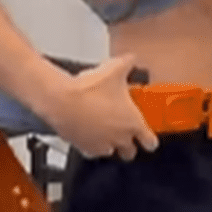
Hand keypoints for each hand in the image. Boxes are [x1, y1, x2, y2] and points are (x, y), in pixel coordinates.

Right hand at [43, 54, 158, 159]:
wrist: (61, 101)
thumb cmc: (88, 90)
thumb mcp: (114, 69)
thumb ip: (127, 64)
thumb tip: (131, 59)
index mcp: (132, 123)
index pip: (150, 143)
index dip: (150, 140)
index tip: (148, 138)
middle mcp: (119, 138)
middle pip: (130, 153)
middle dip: (129, 144)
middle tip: (125, 132)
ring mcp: (101, 145)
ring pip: (110, 152)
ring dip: (110, 144)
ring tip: (105, 130)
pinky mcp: (83, 148)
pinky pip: (91, 151)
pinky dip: (91, 144)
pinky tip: (88, 131)